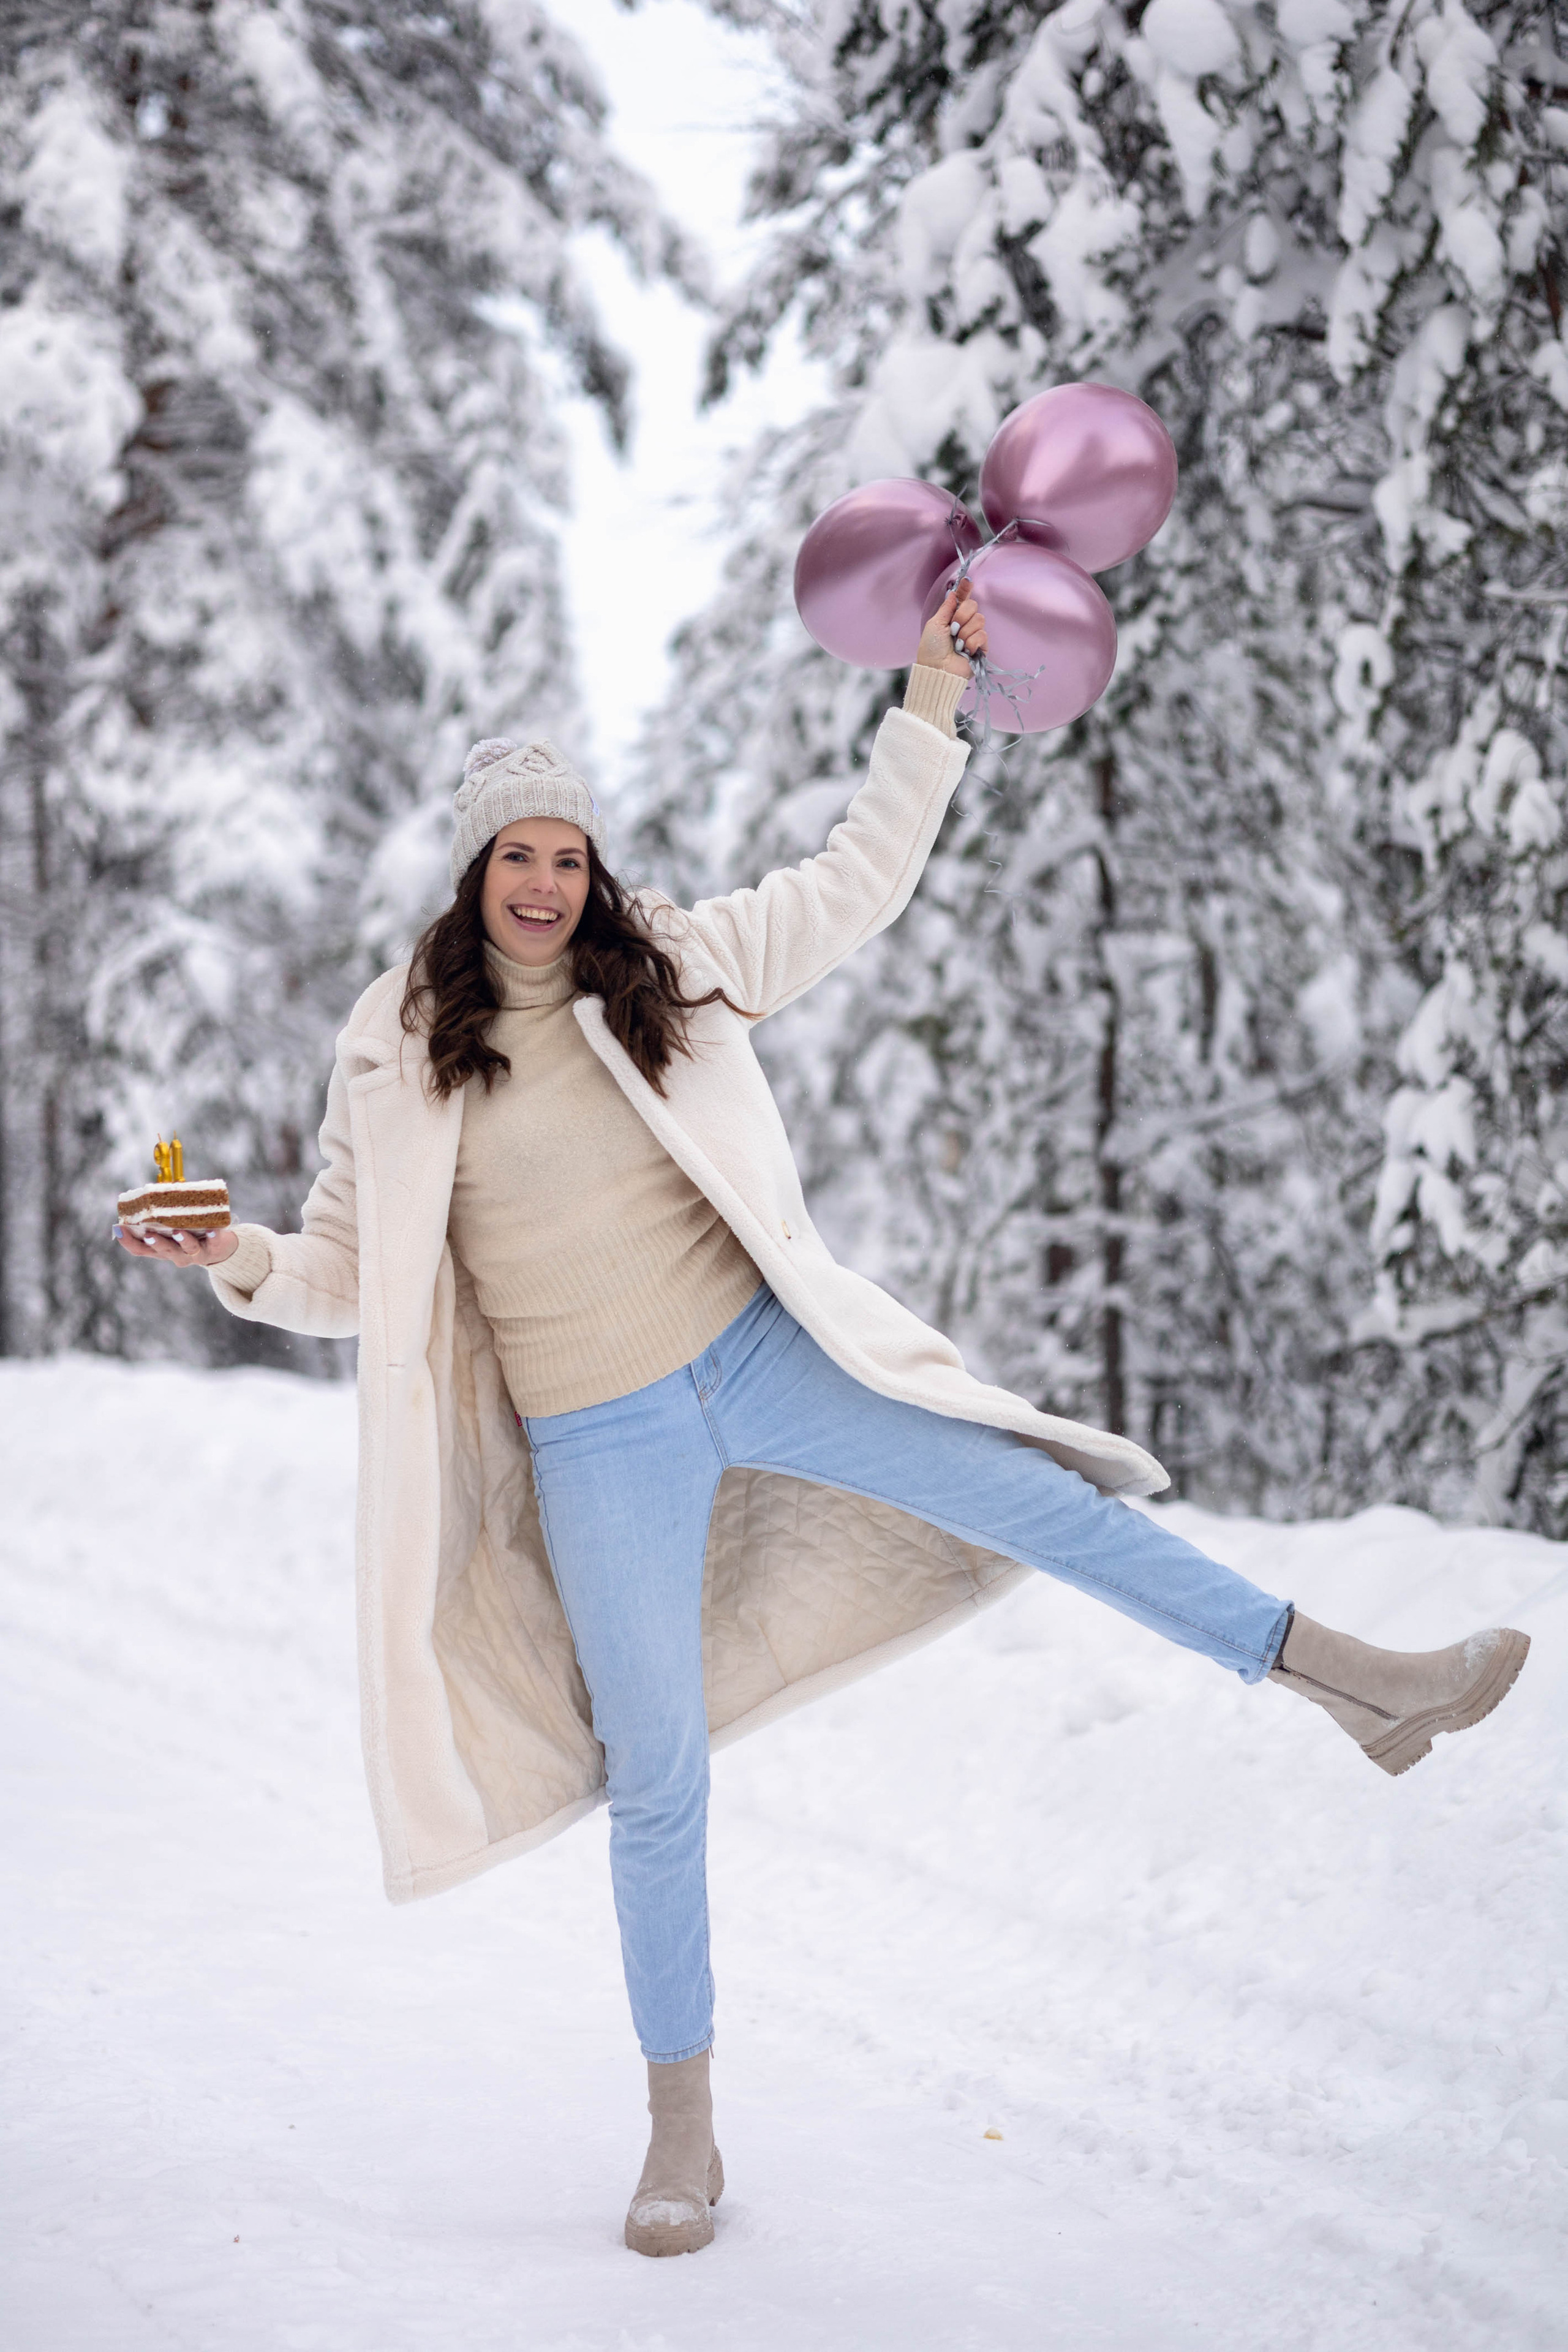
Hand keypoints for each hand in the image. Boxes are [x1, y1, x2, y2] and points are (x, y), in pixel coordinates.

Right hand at [115, 1225, 239, 1266]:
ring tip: (178, 1231)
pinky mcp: (215, 1248)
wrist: (221, 1249)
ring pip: (187, 1249)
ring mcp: (196, 1253)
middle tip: (148, 1235)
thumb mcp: (171, 1228)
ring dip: (182, 1240)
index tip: (119, 1229)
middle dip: (156, 1243)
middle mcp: (176, 1254)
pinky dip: (213, 1236)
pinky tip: (212, 1230)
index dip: (128, 1242)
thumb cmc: (190, 1233)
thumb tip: (149, 1192)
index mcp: (162, 1249)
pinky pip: (214, 1243)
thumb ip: (160, 1216)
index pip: (141, 1249)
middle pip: (163, 1251)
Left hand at [915, 586, 987, 677]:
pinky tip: (965, 651)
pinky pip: (983, 635)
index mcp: (952, 617)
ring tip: (957, 644)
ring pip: (980, 619)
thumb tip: (954, 592)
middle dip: (962, 616)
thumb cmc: (932, 649)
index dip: (966, 589)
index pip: (963, 599)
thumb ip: (946, 608)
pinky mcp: (981, 647)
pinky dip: (971, 643)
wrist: (937, 669)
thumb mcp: (935, 624)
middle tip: (953, 629)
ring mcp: (974, 635)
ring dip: (965, 632)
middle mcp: (965, 624)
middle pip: (973, 606)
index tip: (968, 579)